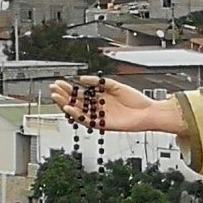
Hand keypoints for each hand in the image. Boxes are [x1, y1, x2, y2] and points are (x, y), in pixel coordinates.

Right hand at [48, 76, 183, 134]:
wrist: (148, 112)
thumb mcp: (116, 86)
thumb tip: (82, 78)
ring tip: (56, 96)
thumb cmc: (136, 100)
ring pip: (78, 111)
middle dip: (64, 95)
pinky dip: (77, 114)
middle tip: (53, 88)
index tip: (59, 82)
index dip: (69, 88)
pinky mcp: (102, 124)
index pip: (81, 93)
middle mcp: (98, 107)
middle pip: (77, 101)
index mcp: (101, 97)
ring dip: (66, 104)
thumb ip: (99, 83)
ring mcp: (99, 116)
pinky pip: (86, 120)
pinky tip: (69, 108)